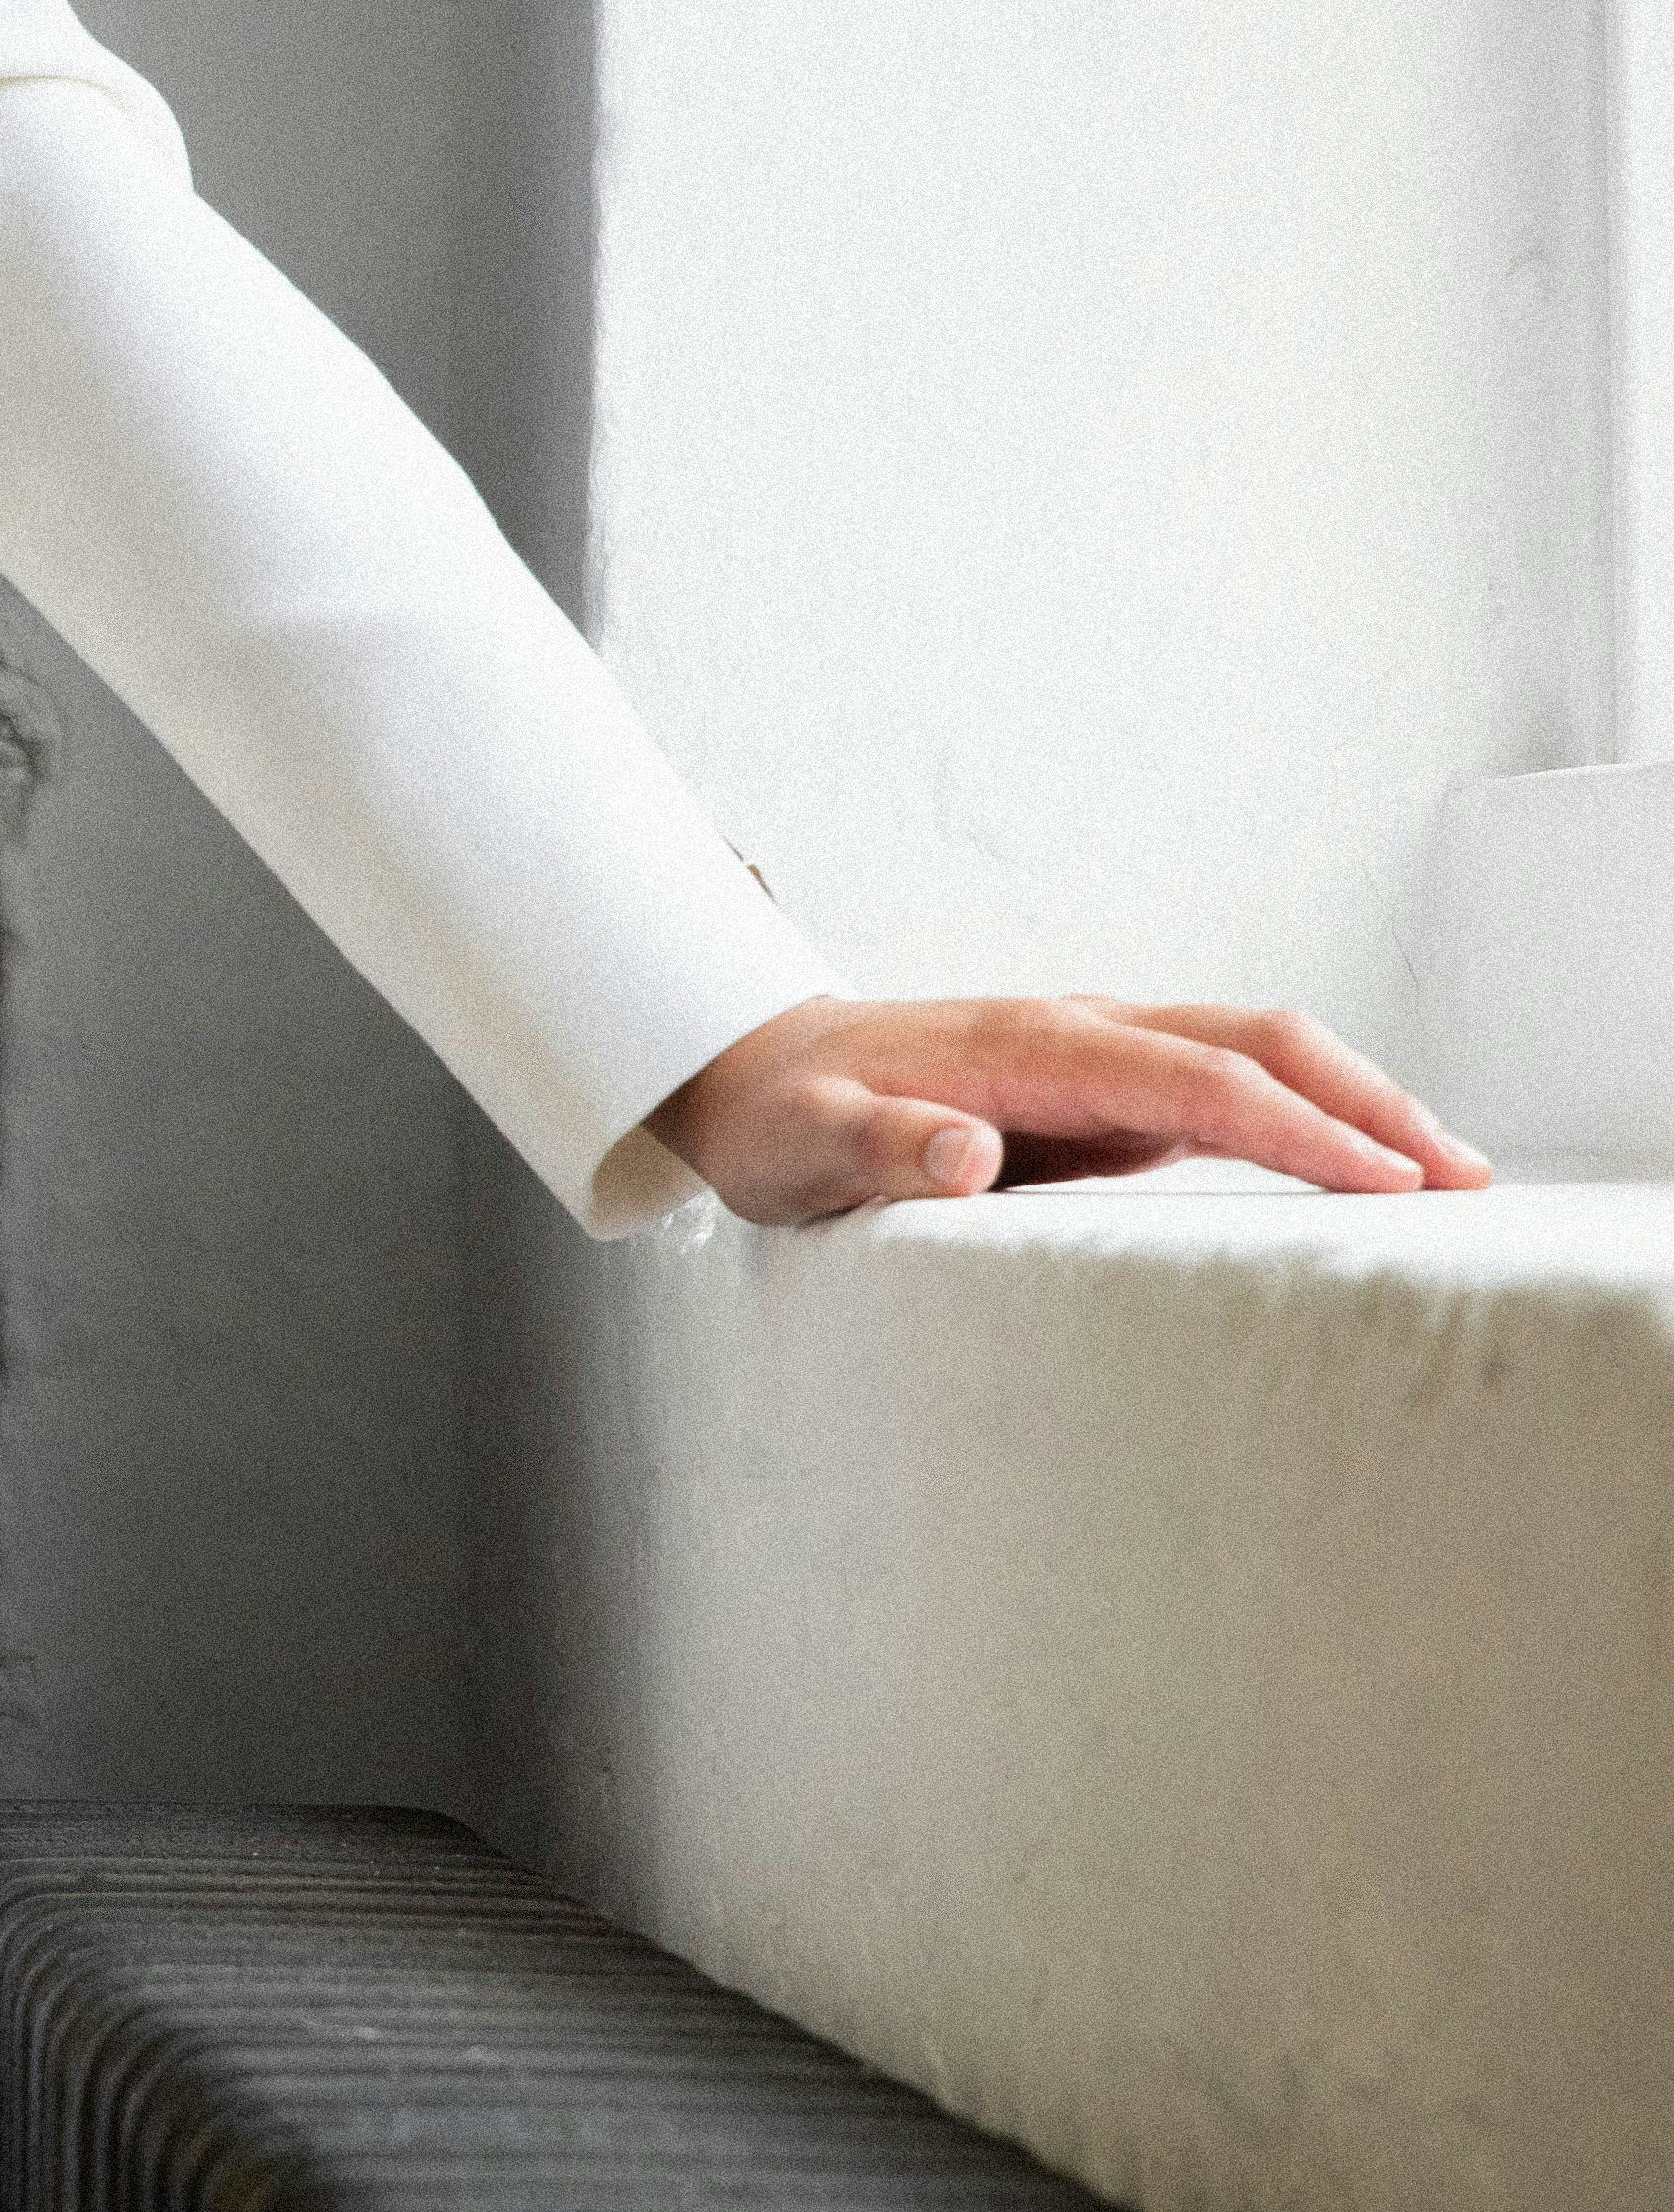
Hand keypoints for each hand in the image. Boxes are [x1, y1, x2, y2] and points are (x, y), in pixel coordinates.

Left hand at [649, 994, 1486, 1228]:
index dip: (1293, 1128)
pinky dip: (1304, 1116)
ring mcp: (1097, 1053)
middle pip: (1257, 1044)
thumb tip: (961, 1152)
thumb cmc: (777, 1119)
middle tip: (1462, 1179)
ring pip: (1254, 1055)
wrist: (748, 1069)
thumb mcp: (801, 1148)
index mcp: (1026, 1046)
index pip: (1193, 1079)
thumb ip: (878, 1149)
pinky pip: (1224, 1088)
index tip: (1381, 1180)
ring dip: (1352, 1102)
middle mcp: (1080, 1031)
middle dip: (1365, 1102)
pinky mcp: (1099, 1088)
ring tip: (1445, 1174)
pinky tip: (1355, 1167)